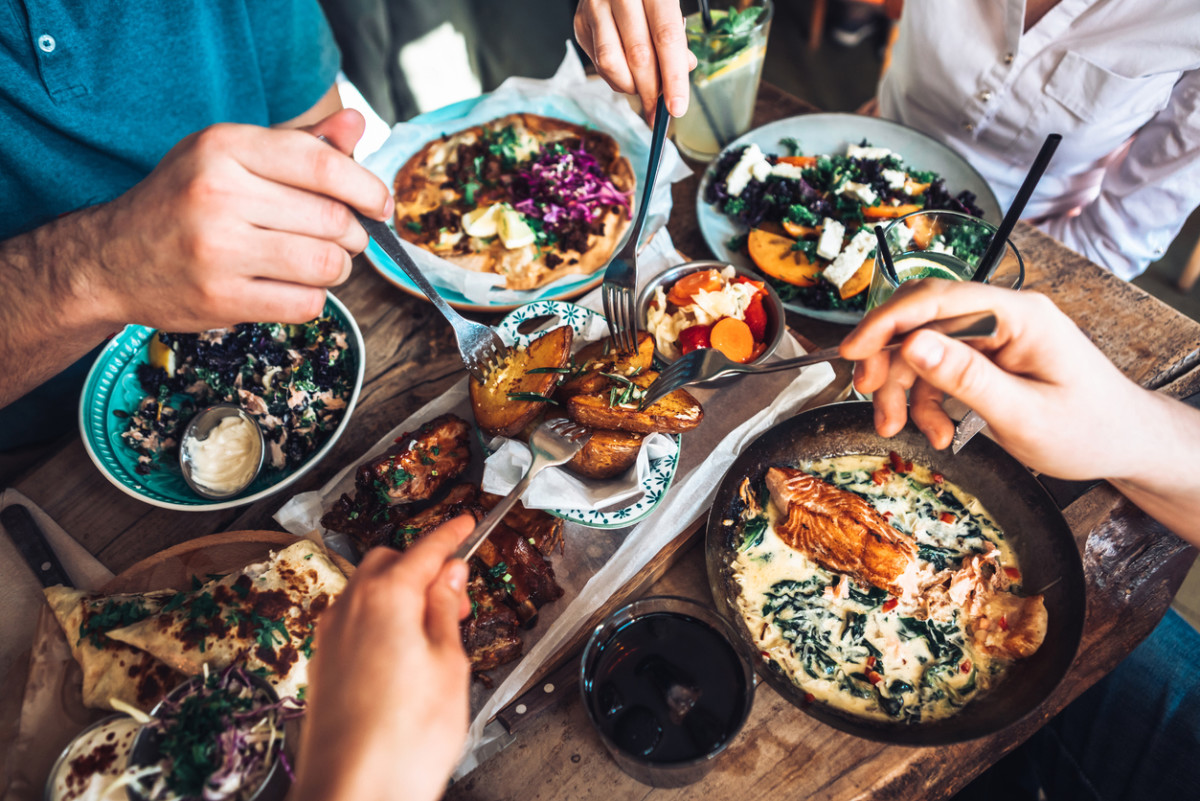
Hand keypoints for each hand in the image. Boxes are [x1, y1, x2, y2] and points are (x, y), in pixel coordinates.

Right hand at [90, 108, 391, 330]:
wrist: (110, 259)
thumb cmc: (184, 202)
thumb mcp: (231, 156)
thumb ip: (299, 143)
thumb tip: (357, 125)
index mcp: (225, 147)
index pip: (322, 165)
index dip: (366, 187)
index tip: (380, 205)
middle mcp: (219, 193)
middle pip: (332, 218)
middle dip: (352, 234)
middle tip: (342, 239)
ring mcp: (217, 248)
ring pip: (326, 263)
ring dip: (337, 268)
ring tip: (318, 262)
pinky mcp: (221, 297)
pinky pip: (306, 303)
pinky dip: (312, 298)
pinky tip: (291, 287)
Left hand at [293, 517, 473, 800]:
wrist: (351, 793)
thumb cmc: (403, 740)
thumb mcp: (449, 665)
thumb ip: (445, 611)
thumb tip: (448, 575)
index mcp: (386, 597)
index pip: (425, 549)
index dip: (451, 534)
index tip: (465, 522)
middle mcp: (349, 608)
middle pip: (389, 563)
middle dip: (423, 569)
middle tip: (456, 598)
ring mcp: (329, 636)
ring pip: (367, 591)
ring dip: (400, 594)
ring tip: (434, 631)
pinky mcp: (321, 664)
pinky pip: (353, 621)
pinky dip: (379, 620)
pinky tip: (403, 653)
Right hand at [575, 0, 696, 118]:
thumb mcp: (668, 2)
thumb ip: (676, 34)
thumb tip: (683, 69)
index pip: (666, 38)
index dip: (673, 77)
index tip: (677, 107)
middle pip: (638, 55)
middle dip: (651, 91)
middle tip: (658, 112)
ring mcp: (595, 8)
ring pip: (611, 63)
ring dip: (630, 87)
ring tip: (643, 90)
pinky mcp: (580, 23)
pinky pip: (598, 63)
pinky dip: (616, 78)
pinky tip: (627, 75)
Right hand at [838, 279, 1151, 480]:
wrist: (1123, 444)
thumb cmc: (1088, 429)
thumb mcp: (1023, 413)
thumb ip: (965, 377)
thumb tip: (911, 344)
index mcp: (1018, 314)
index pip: (935, 300)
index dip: (886, 323)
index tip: (852, 353)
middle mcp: (1000, 316)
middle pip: (919, 323)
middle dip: (888, 363)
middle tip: (874, 402)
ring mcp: (991, 336)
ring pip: (920, 351)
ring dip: (903, 391)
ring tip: (902, 430)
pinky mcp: (984, 358)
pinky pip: (935, 371)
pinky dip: (924, 402)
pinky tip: (936, 432)